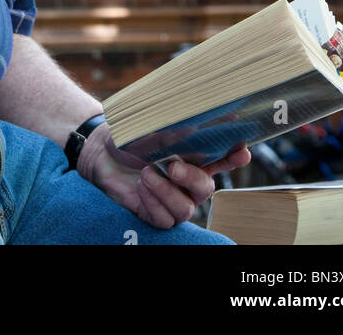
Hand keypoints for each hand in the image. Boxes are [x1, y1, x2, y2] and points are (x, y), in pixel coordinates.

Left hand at [77, 122, 250, 228]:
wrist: (100, 151)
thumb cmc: (129, 137)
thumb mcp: (150, 129)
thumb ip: (174, 130)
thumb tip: (193, 122)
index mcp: (194, 157)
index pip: (222, 159)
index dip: (235, 158)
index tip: (242, 151)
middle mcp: (188, 180)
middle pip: (206, 189)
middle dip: (191, 178)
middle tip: (172, 166)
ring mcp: (173, 199)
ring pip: (186, 208)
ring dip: (165, 192)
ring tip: (146, 175)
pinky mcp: (156, 214)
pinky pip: (165, 219)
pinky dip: (152, 203)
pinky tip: (140, 187)